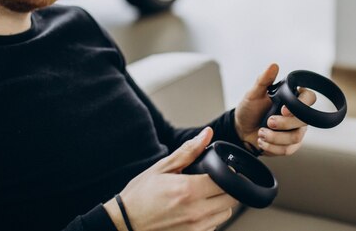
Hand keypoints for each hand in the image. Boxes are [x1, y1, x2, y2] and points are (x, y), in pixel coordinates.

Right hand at [104, 127, 237, 230]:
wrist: (124, 223)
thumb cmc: (140, 195)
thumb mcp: (162, 167)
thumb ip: (188, 151)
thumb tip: (207, 134)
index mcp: (188, 190)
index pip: (226, 181)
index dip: (226, 172)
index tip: (219, 169)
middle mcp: (195, 212)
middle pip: (231, 199)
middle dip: (226, 187)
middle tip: (212, 181)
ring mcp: (195, 228)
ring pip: (225, 214)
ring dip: (220, 203)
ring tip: (202, 195)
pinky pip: (214, 226)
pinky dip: (210, 217)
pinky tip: (195, 209)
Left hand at [234, 64, 316, 155]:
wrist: (241, 129)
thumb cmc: (249, 109)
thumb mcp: (253, 94)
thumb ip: (263, 80)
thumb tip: (273, 65)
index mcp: (292, 98)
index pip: (309, 98)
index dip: (301, 105)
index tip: (284, 109)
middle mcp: (298, 114)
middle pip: (304, 121)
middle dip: (284, 124)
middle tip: (268, 122)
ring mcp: (296, 130)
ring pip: (296, 138)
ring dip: (276, 137)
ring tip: (261, 133)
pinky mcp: (290, 145)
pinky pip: (289, 150)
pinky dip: (273, 148)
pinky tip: (262, 142)